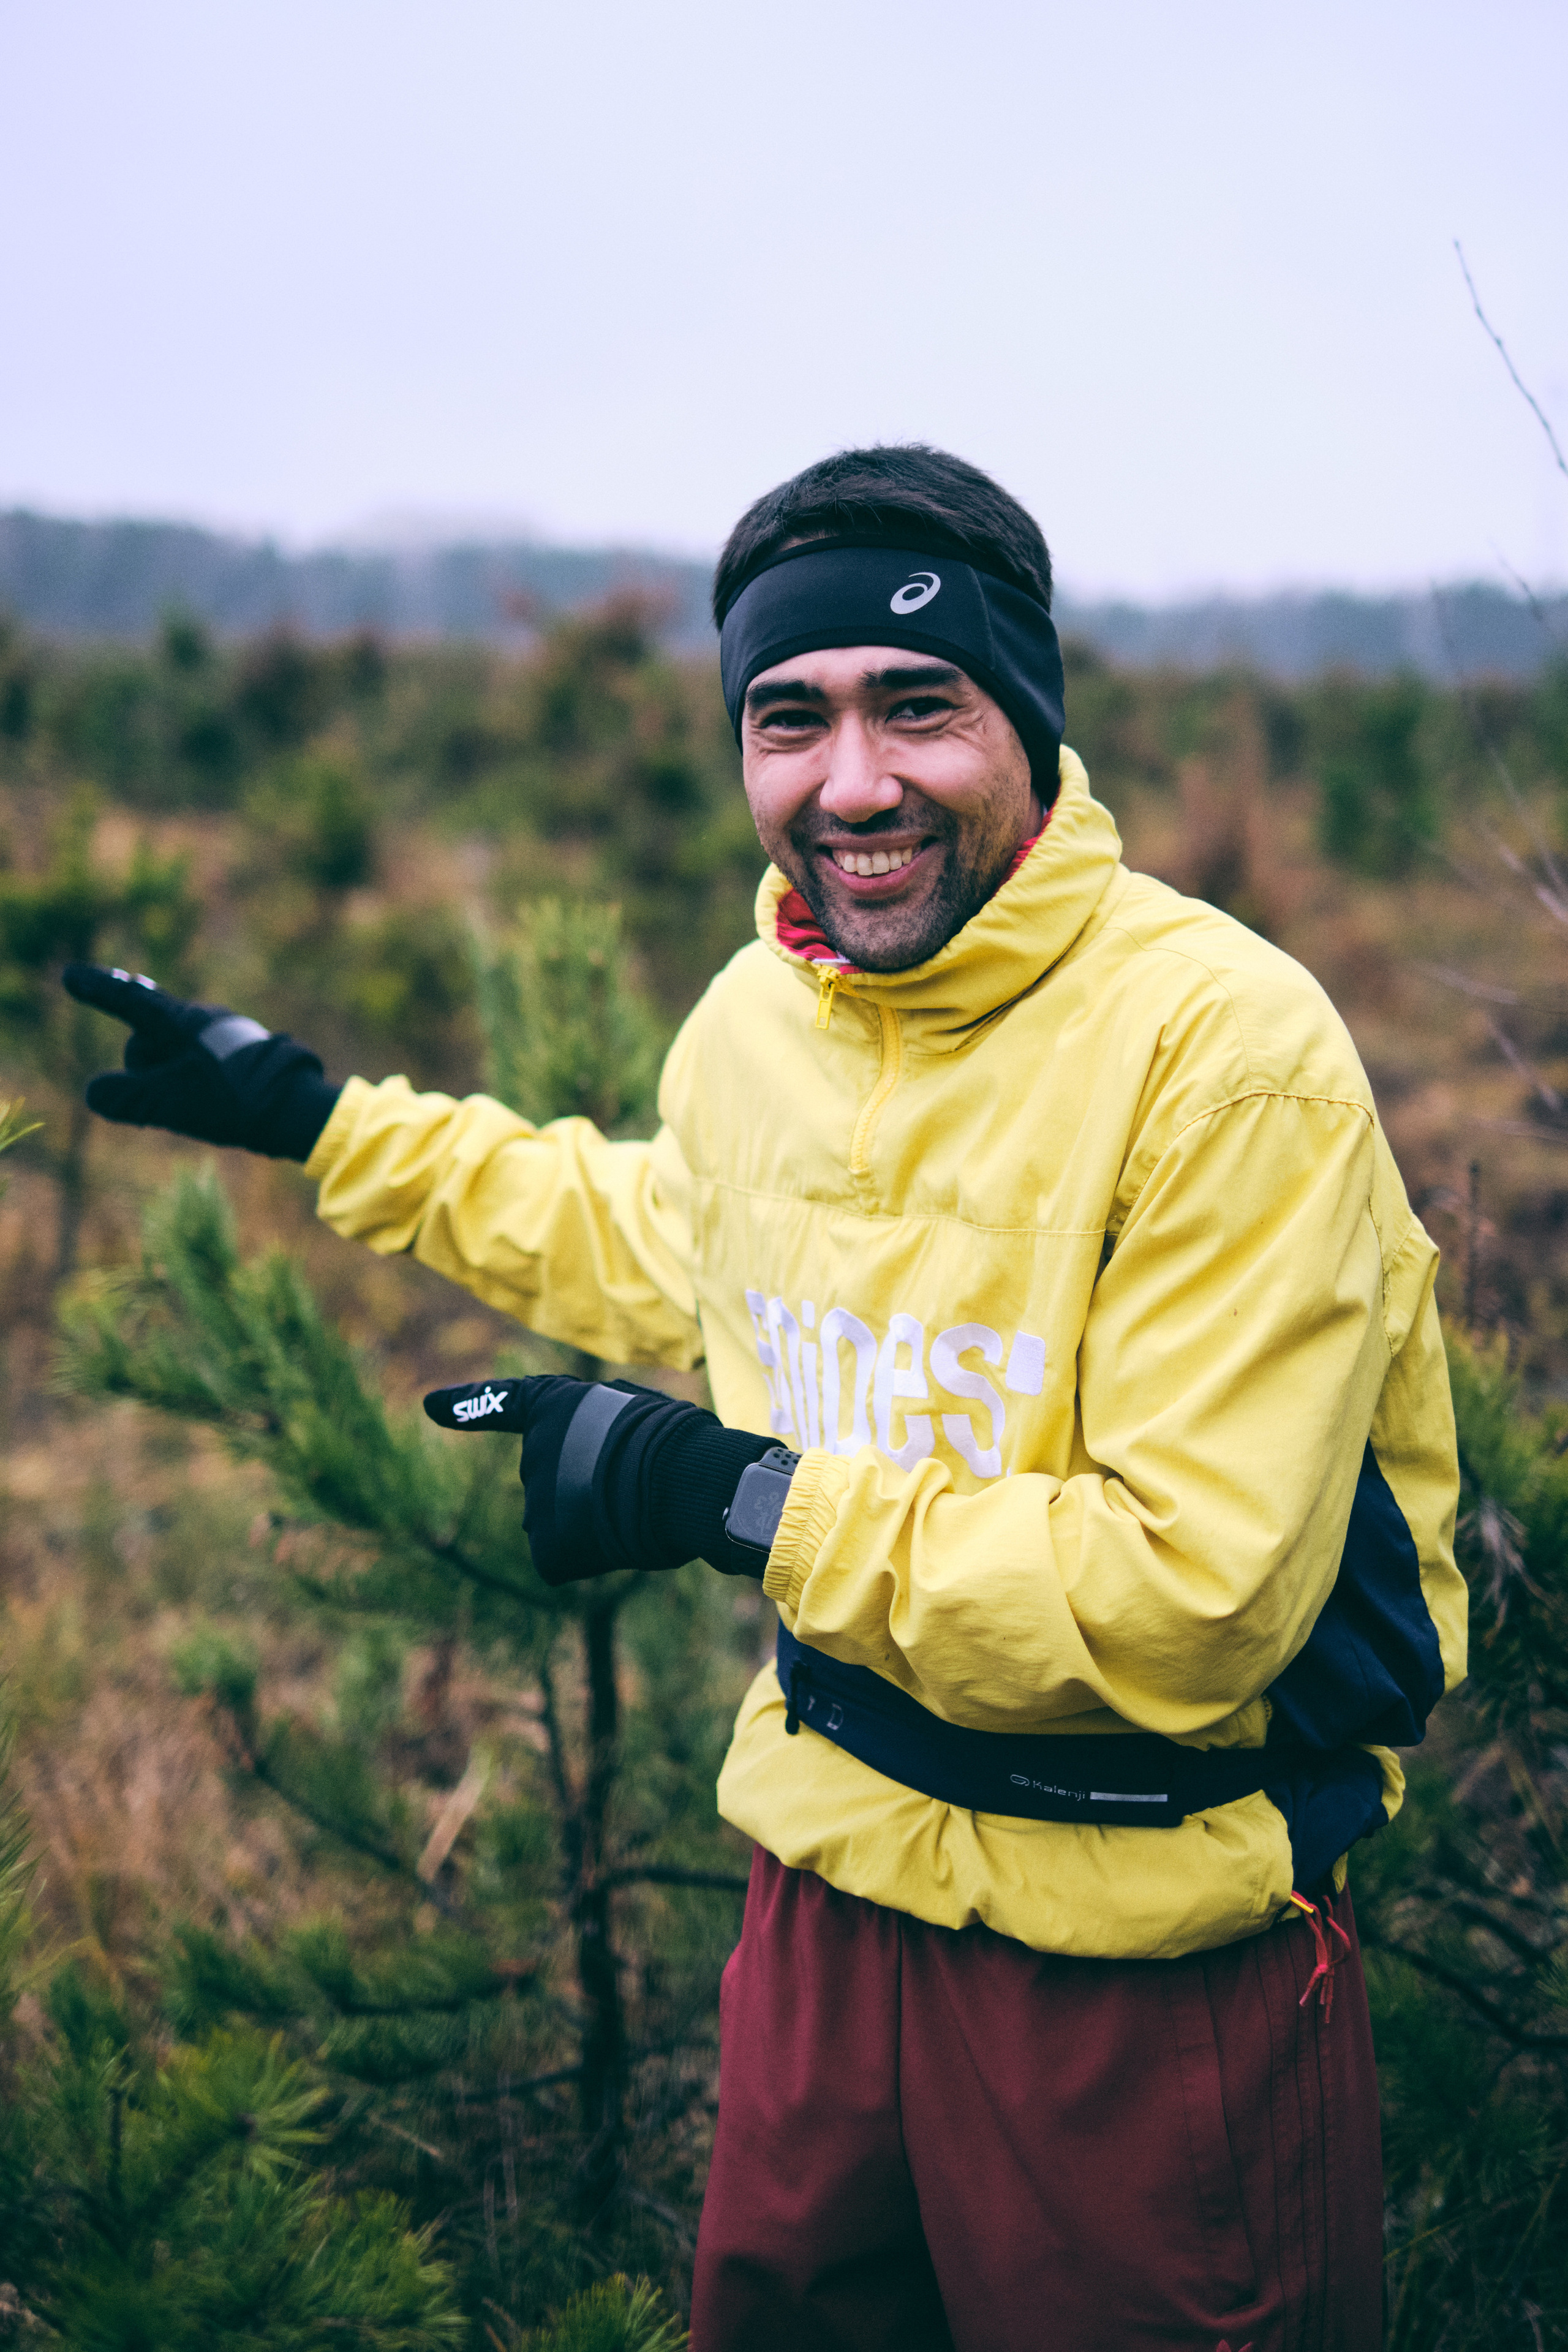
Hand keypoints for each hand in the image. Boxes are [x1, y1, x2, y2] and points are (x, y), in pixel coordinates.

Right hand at [62, 964, 340, 1160]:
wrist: (297, 1111)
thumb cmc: (231, 1102)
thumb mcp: (168, 1102)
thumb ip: (123, 1097)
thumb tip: (93, 1094)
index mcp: (181, 1022)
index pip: (127, 1002)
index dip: (98, 990)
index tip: (70, 976)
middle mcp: (202, 1020)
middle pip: (146, 1044)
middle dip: (146, 1073)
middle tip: (177, 1101)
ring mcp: (222, 1036)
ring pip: (172, 1060)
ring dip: (172, 1084)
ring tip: (205, 1107)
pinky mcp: (238, 1055)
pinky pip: (196, 1069)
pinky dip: (193, 1088)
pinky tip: (216, 1106)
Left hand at [424, 1373, 778, 1584]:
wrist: (680, 1478)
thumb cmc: (676, 1441)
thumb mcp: (634, 1412)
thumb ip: (597, 1434)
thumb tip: (594, 1479)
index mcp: (555, 1405)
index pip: (502, 1402)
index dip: (467, 1403)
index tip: (428, 1404)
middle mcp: (532, 1452)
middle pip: (556, 1482)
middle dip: (587, 1487)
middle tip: (634, 1480)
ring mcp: (534, 1502)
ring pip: (565, 1524)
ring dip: (596, 1521)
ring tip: (635, 1508)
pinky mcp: (546, 1550)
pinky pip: (568, 1559)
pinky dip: (594, 1557)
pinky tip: (621, 1540)